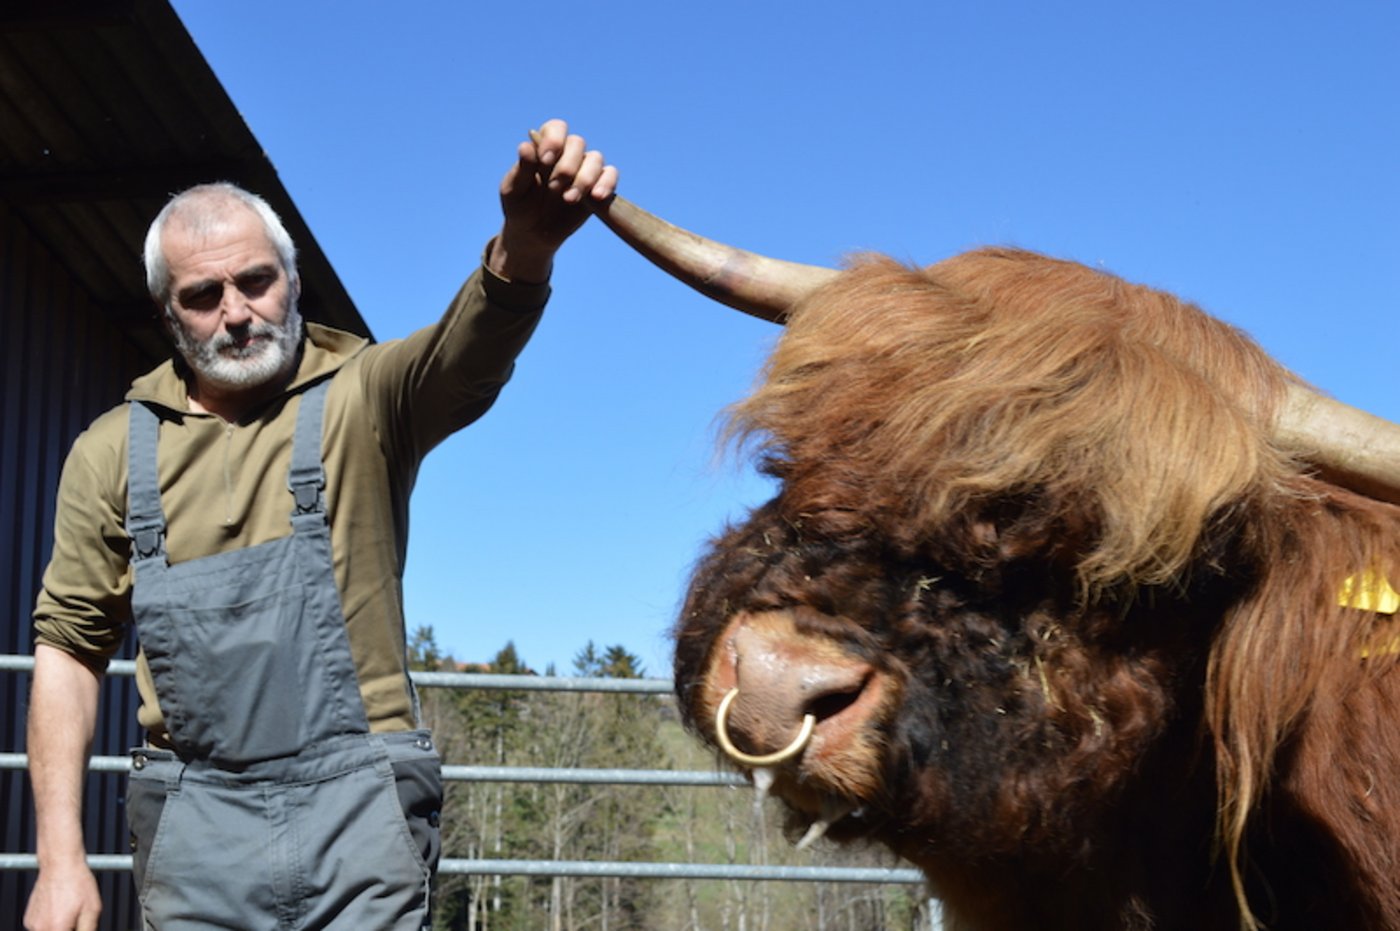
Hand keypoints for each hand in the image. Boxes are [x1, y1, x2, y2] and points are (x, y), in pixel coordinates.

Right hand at [23, 860, 100, 930]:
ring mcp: (32, 925)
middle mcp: (39, 930)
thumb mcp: (92, 910)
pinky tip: (59, 907)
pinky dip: (51, 922)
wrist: (60, 864)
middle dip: (70, 929)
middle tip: (76, 914)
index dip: (77, 929)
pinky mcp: (28, 919)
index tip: (79, 922)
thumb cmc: (78, 884)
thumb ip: (88, 930)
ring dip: (61, 927)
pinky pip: (43, 926)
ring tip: (69, 909)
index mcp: (56, 929)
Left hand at [489, 119, 617, 281]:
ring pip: (596, 158)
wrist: (534, 234)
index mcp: (545, 147)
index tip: (545, 161)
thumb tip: (527, 147)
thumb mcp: (513, 190)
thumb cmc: (520, 207)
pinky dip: (606, 183)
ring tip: (569, 199)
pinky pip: (611, 175)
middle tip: (553, 188)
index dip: (554, 140)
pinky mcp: (599, 186)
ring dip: (584, 178)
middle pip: (577, 143)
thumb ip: (521, 169)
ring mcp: (585, 169)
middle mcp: (567, 153)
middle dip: (567, 166)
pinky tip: (596, 196)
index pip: (556, 128)